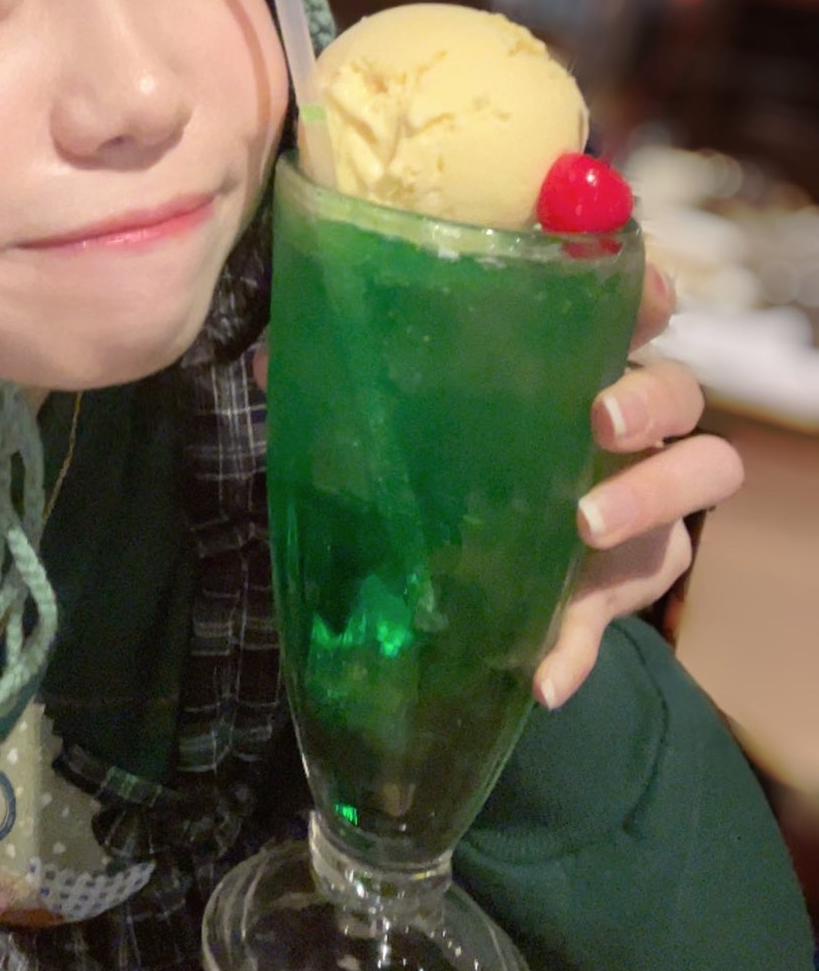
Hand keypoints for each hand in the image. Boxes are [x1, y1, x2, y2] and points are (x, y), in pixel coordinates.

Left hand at [251, 261, 744, 713]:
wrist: (449, 563)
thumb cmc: (435, 450)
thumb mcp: (390, 413)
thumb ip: (344, 378)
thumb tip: (269, 365)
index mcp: (571, 358)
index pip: (632, 307)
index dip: (645, 295)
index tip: (637, 299)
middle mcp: (622, 421)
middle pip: (681, 391)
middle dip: (650, 400)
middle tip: (598, 419)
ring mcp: (638, 499)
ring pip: (699, 477)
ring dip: (652, 500)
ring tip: (585, 525)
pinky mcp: (622, 583)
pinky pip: (623, 613)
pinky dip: (579, 647)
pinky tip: (541, 676)